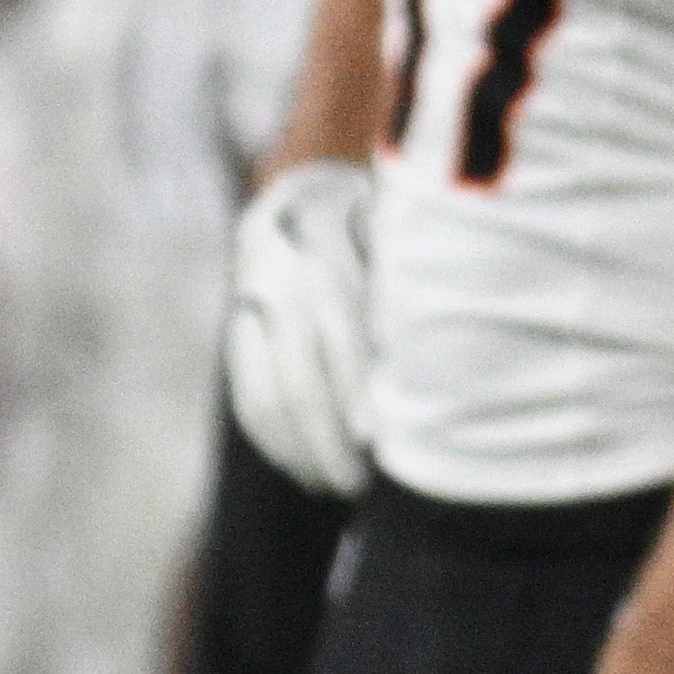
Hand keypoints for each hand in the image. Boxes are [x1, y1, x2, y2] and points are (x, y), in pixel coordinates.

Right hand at [226, 159, 376, 494]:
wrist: (312, 186)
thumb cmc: (390, 212)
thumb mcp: (403, 220)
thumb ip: (408, 276)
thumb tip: (437, 361)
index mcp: (321, 218)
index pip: (335, 307)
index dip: (352, 374)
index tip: (375, 433)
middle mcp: (275, 255)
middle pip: (296, 359)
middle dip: (326, 430)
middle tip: (360, 483)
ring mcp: (248, 291)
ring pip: (264, 384)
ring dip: (300, 447)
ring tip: (338, 487)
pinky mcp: (236, 324)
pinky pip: (246, 392)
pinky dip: (276, 439)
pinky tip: (307, 472)